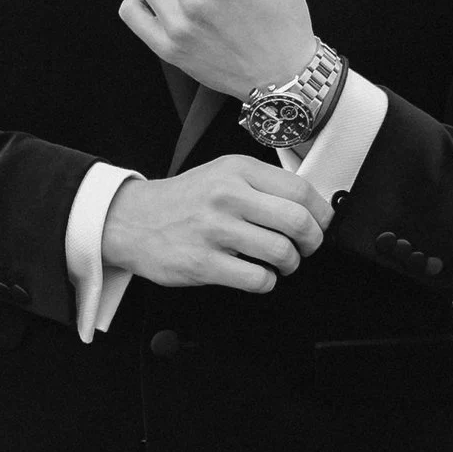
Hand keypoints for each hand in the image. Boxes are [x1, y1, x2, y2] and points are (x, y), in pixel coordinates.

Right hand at [100, 157, 331, 295]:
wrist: (131, 220)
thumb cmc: (182, 201)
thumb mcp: (222, 174)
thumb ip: (261, 184)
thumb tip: (309, 206)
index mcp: (237, 170)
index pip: (300, 189)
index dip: (321, 212)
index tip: (321, 223)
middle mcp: (227, 196)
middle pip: (297, 221)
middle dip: (312, 241)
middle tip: (307, 246)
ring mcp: (215, 231)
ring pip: (281, 252)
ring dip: (290, 264)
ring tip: (280, 262)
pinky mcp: (204, 263)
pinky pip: (258, 278)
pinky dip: (266, 281)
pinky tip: (256, 273)